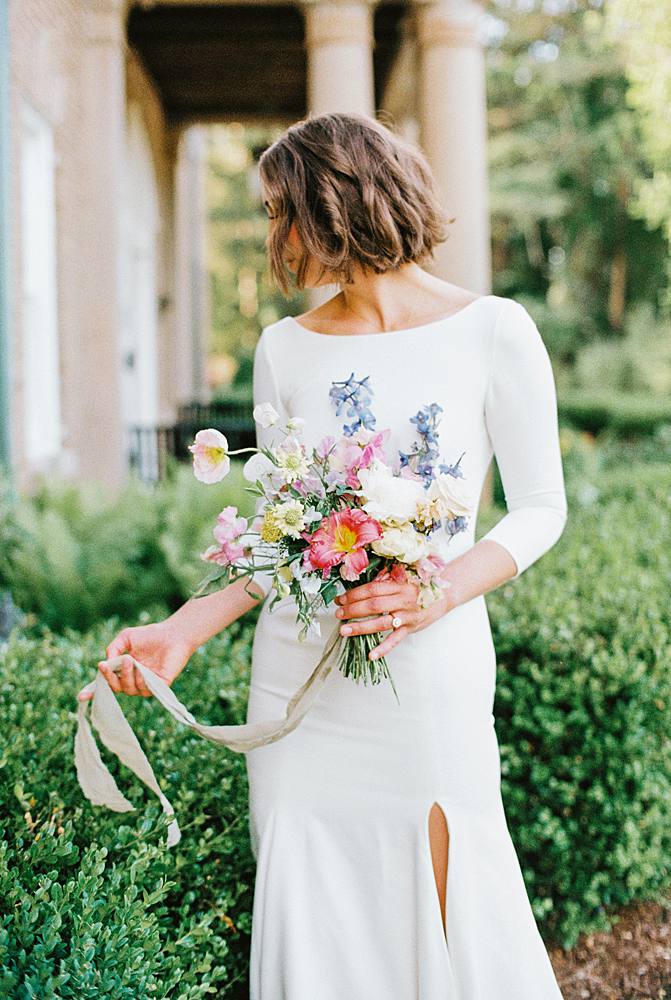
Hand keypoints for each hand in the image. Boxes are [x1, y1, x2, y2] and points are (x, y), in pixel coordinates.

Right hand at [78, 621, 193, 700]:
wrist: (173, 634)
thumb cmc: (150, 635)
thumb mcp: (126, 638)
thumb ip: (113, 649)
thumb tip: (106, 662)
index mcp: (123, 671)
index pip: (106, 683)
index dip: (93, 691)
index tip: (81, 697)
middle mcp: (133, 680)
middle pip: (116, 688)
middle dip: (110, 678)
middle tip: (112, 663)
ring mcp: (146, 685)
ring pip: (129, 689)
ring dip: (126, 676)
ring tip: (130, 660)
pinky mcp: (160, 686)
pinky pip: (146, 690)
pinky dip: (141, 681)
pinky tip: (142, 670)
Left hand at [334, 568, 453, 660]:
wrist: (443, 595)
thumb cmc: (418, 587)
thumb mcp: (402, 580)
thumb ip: (384, 583)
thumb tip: (358, 590)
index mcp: (399, 585)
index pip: (372, 589)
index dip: (354, 594)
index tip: (340, 599)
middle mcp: (403, 599)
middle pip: (373, 605)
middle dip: (352, 609)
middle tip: (338, 613)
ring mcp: (407, 615)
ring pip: (381, 622)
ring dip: (360, 627)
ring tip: (344, 630)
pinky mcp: (411, 628)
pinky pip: (395, 640)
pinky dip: (383, 648)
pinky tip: (371, 654)